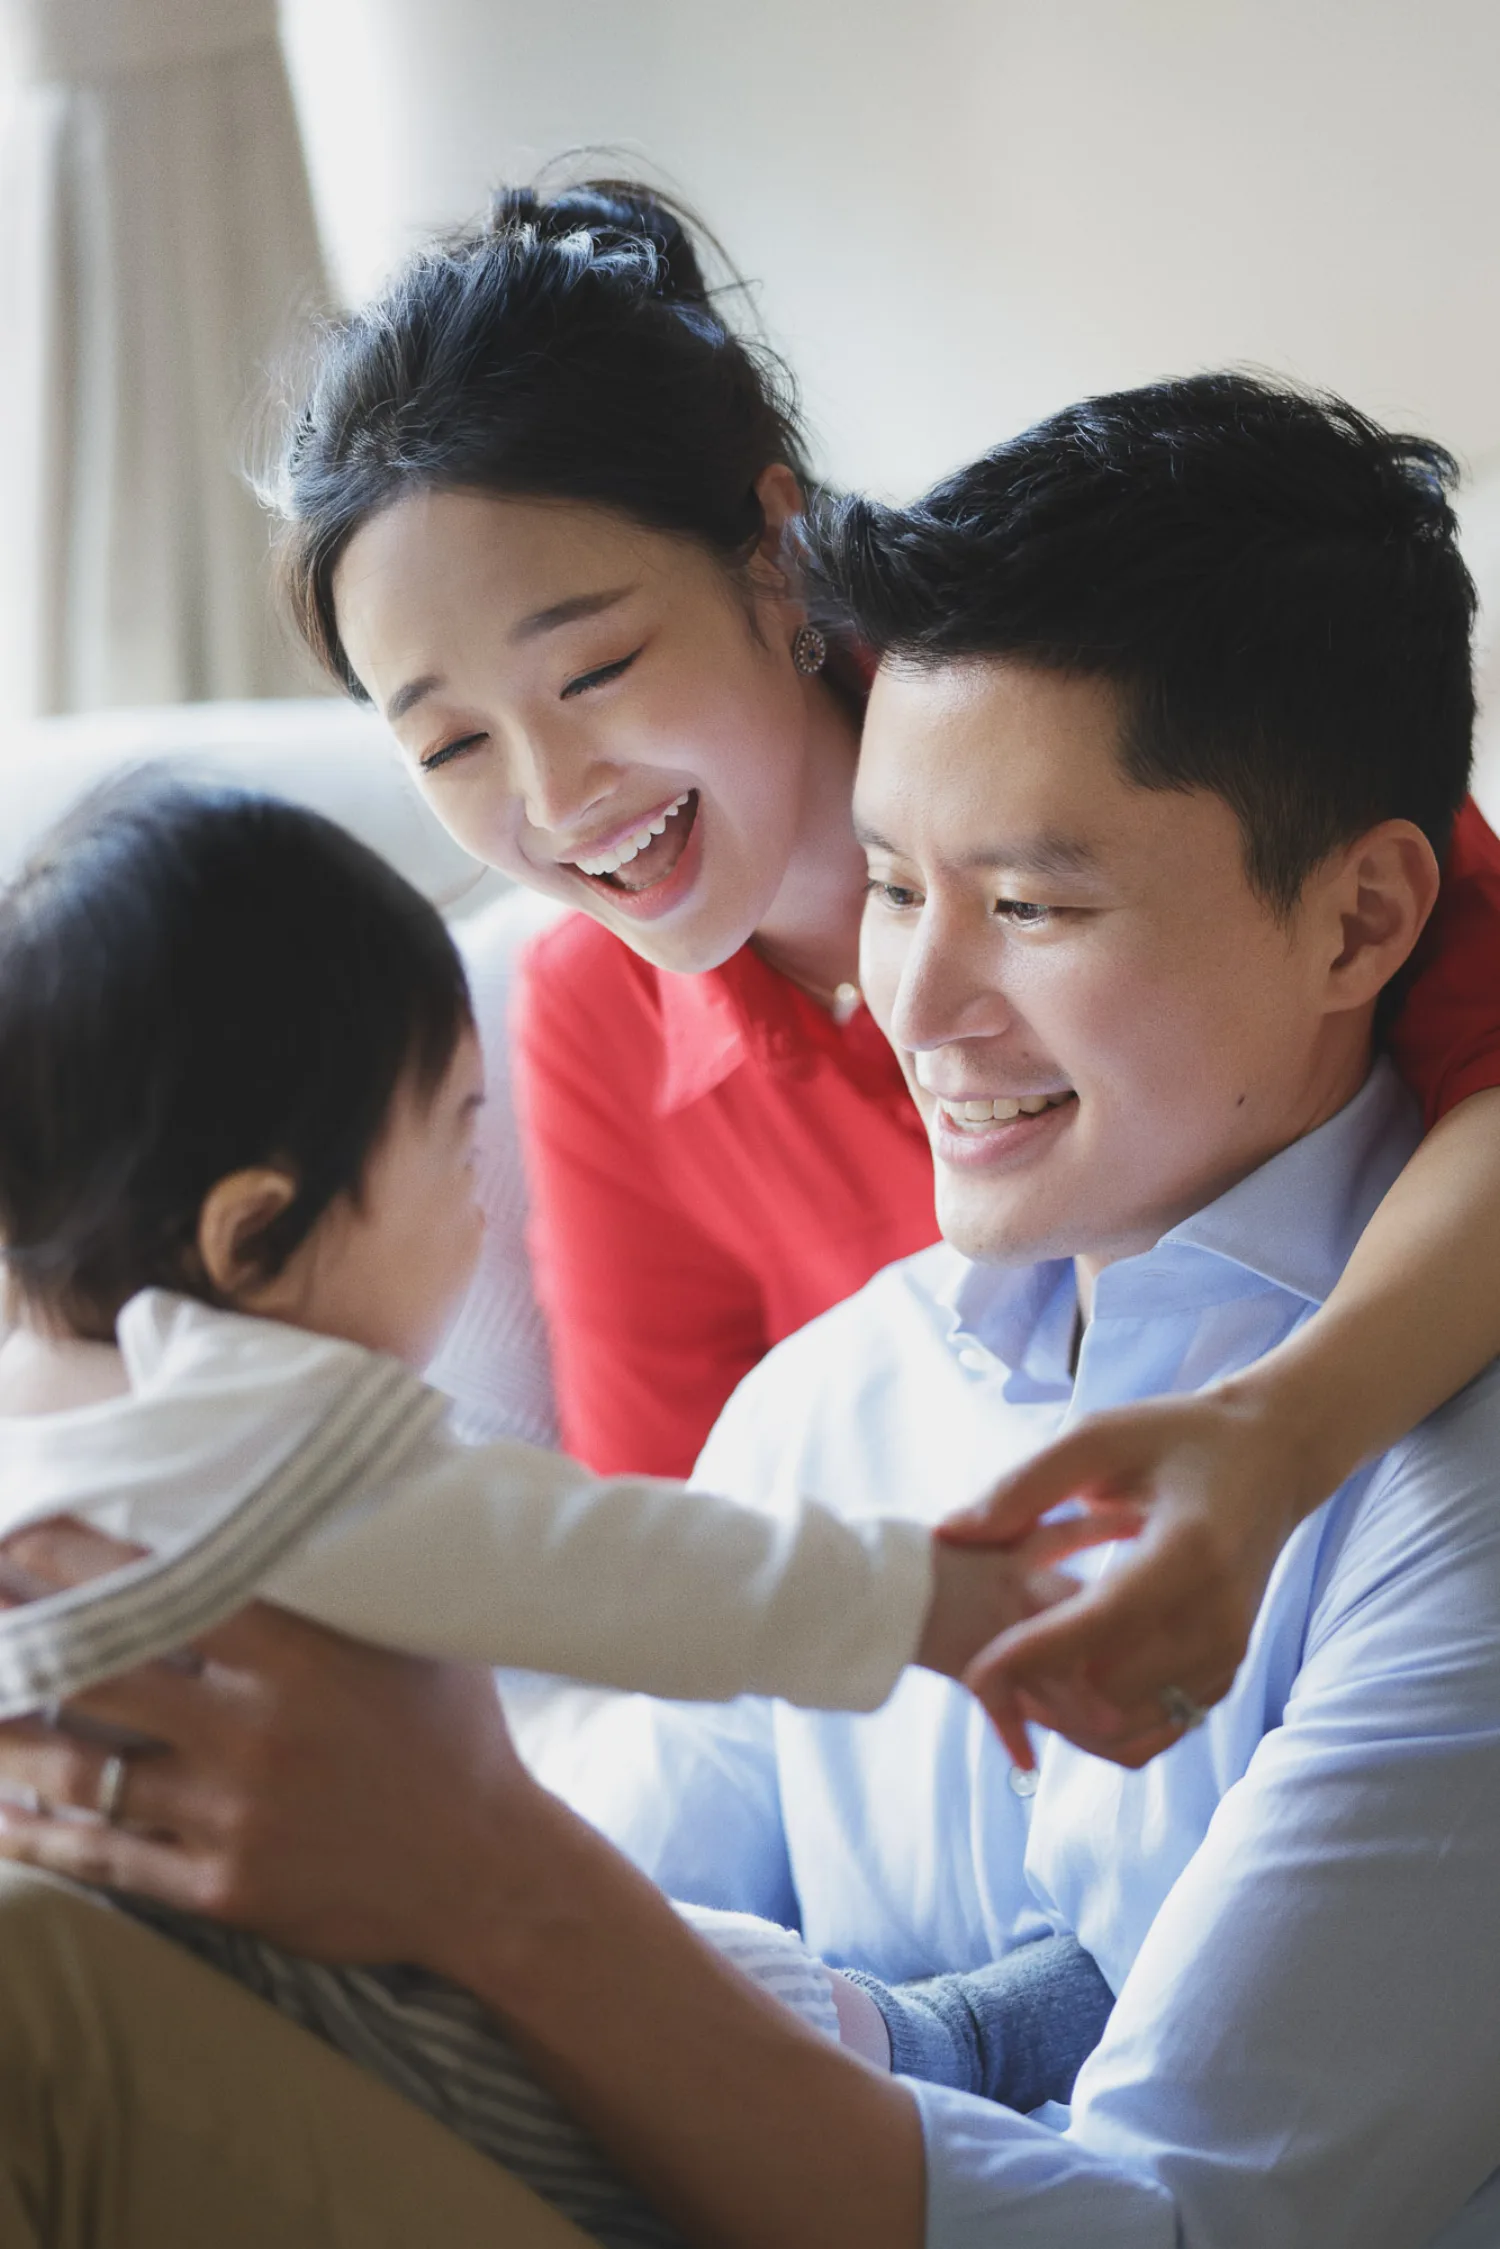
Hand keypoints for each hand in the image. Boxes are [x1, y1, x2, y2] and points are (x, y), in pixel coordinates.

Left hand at [0, 1517, 536, 1974]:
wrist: (487, 1872)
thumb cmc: (452, 1731)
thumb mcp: (410, 1635)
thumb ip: (342, 1576)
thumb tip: (299, 1491)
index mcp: (300, 1657)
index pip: (158, 1590)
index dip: (73, 1562)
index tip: (18, 1534)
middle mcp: (255, 1734)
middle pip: (96, 1675)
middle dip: (16, 1638)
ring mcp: (231, 1818)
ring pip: (82, 1771)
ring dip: (4, 1741)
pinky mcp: (218, 1889)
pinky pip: (104, 1856)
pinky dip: (39, 1834)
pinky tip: (0, 1813)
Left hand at [940, 1387, 1309, 1768]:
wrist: (1270, 1461)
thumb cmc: (1177, 1439)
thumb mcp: (1098, 1437)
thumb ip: (1023, 1485)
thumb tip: (949, 1532)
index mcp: (1187, 1551)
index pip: (1100, 1627)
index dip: (1030, 1657)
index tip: (975, 1668)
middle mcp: (1216, 1616)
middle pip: (1110, 1695)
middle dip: (1039, 1691)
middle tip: (993, 1658)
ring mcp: (1224, 1653)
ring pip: (1128, 1727)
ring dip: (1064, 1715)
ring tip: (1024, 1670)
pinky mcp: (1223, 1674)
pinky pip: (1153, 1732)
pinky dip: (1099, 1724)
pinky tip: (1064, 1679)